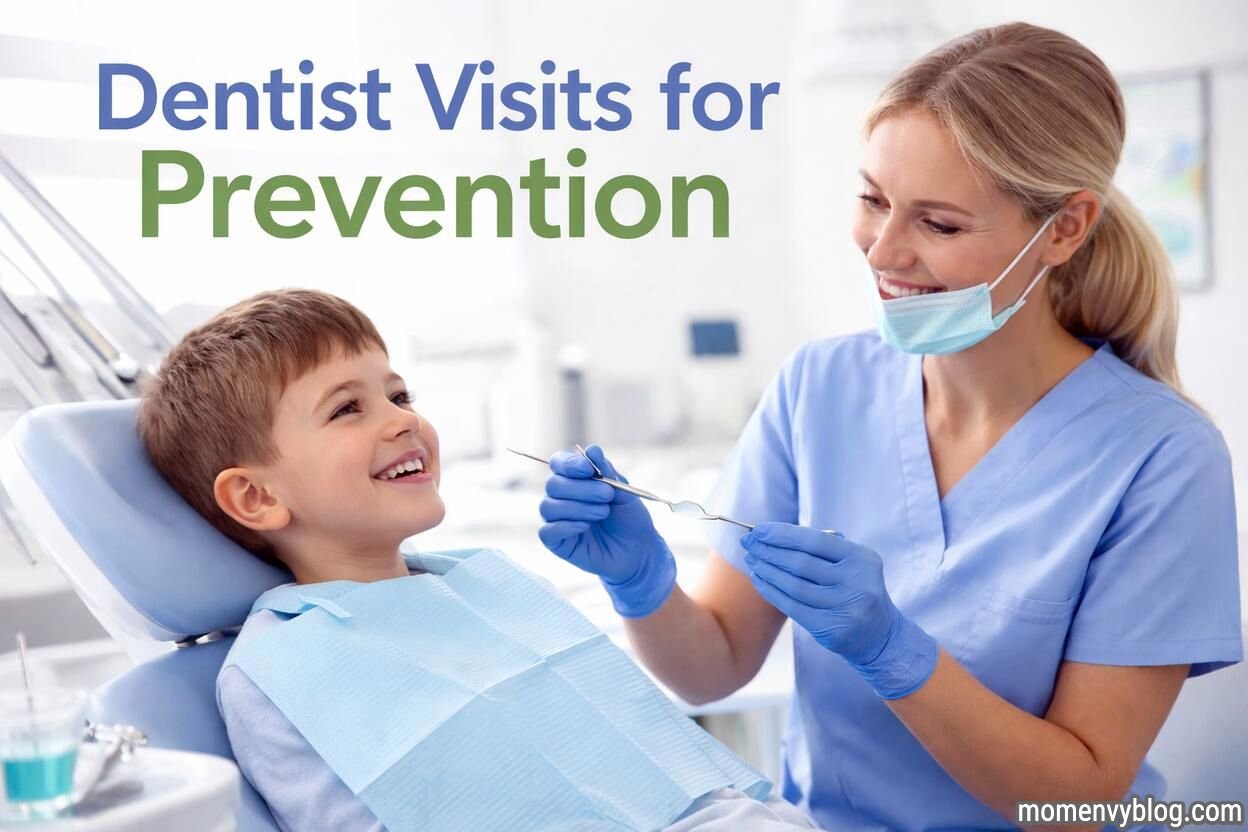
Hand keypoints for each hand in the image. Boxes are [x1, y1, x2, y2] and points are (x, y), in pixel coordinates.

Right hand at [538, 445, 675, 616]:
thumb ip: (607, 472)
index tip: (588, 470)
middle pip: (553, 484)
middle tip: (607, 496)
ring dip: (577, 508)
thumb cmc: (629, 518)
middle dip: (581, 488)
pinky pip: (547, 531)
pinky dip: (566, 526)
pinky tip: (585, 527)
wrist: (638, 551)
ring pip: (548, 506)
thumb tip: (592, 450)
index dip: (569, 464)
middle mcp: (561, 497)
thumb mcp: (624, 492)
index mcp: (575, 480)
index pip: (558, 463)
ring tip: (602, 513)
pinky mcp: (557, 542)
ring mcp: (557, 520)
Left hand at [741, 522, 937, 698]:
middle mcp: (856, 583)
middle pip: (801, 563)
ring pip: (793, 585)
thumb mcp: (852, 563)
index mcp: (862, 559)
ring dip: (766, 570)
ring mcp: (844, 608)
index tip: (759, 529)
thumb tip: (772, 533)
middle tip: (748, 542)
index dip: (783, 534)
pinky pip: (791, 606)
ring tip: (751, 559)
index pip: (816, 541)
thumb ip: (821, 547)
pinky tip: (759, 580)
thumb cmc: (856, 589)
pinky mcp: (829, 629)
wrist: (879, 635)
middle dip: (769, 550)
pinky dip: (771, 591)